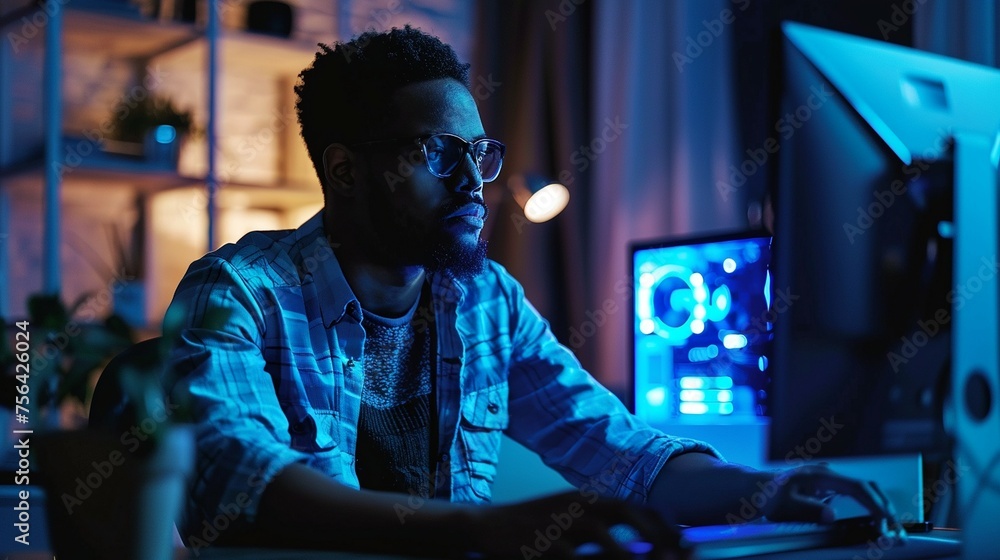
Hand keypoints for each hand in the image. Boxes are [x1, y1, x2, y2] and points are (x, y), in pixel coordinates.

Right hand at [463, 490, 686, 559]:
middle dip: (657, 539)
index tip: (686, 546)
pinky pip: (576, 559)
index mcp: (590, 498)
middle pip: (629, 515)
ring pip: (606, 539)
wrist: (485, 527)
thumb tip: (642, 547)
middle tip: (674, 559)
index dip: (666, 526)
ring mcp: (561, 523)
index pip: (638, 506)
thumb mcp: (570, 518)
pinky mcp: (543, 545)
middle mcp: (579, 505)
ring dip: (631, 556)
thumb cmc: (534, 527)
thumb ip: (604, 528)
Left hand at [761, 465, 905, 539]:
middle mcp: (828, 475)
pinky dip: (869, 507)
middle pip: (867, 487)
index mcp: (820, 476)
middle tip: (896, 531)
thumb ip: (807, 510)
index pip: (857, 487)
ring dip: (880, 508)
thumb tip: (831, 516)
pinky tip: (876, 521)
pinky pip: (856, 495)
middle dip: (885, 508)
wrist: (755, 488)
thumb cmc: (767, 496)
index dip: (875, 505)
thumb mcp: (783, 506)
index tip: (885, 522)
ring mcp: (829, 480)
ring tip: (891, 529)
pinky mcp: (828, 488)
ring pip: (864, 490)